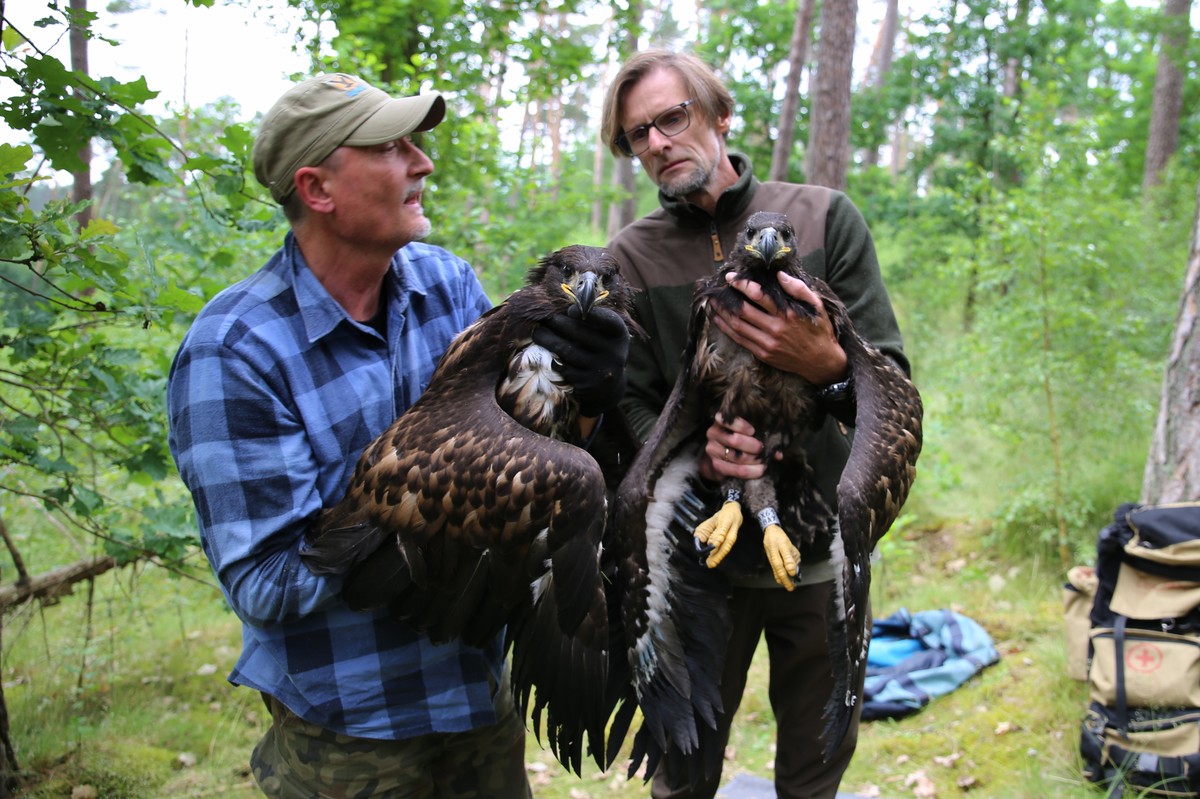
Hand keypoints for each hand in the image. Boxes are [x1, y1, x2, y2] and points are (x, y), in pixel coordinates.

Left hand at [531, 305, 629, 416]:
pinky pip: (563, 367)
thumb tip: (566, 299)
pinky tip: (544, 350)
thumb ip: (591, 318)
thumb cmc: (600, 348)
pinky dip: (551, 357)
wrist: (608, 386)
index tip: (571, 310)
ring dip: (548, 339)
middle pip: (580, 333)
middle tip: (547, 319)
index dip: (589, 312)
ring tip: (538, 333)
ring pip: (567, 350)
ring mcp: (600, 370)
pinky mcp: (586, 384)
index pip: (607, 320)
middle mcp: (614, 353)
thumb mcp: (605, 333)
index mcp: (619, 335)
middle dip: (559, 323)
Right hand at [699, 413, 779, 481]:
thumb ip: (761, 437)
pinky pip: (735, 470)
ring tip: (764, 462)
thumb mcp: (748, 433)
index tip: (752, 431)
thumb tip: (778, 453)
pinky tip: (759, 470)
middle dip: (753, 446)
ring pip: (736, 457)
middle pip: (734, 440)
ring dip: (754, 461)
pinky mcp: (715, 465)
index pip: (725, 419)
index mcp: (721, 421)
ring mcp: (712, 449)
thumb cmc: (739, 440)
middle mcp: (713, 433)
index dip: (740, 425)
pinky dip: (751, 472)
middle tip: (762, 449)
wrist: (721, 457)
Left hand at [712, 271, 847, 385]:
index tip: (731, 277)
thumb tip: (779, 275)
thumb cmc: (818, 329)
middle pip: (743, 311)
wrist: (821, 361)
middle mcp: (775, 329)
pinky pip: (740, 340)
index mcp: (787, 313)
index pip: (758, 295)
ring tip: (712, 303)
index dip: (742, 285)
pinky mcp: (763, 354)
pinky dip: (727, 330)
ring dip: (722, 314)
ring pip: (738, 326)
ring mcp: (767, 343)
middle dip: (726, 299)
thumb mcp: (816, 305)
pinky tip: (719, 321)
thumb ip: (798, 288)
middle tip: (715, 289)